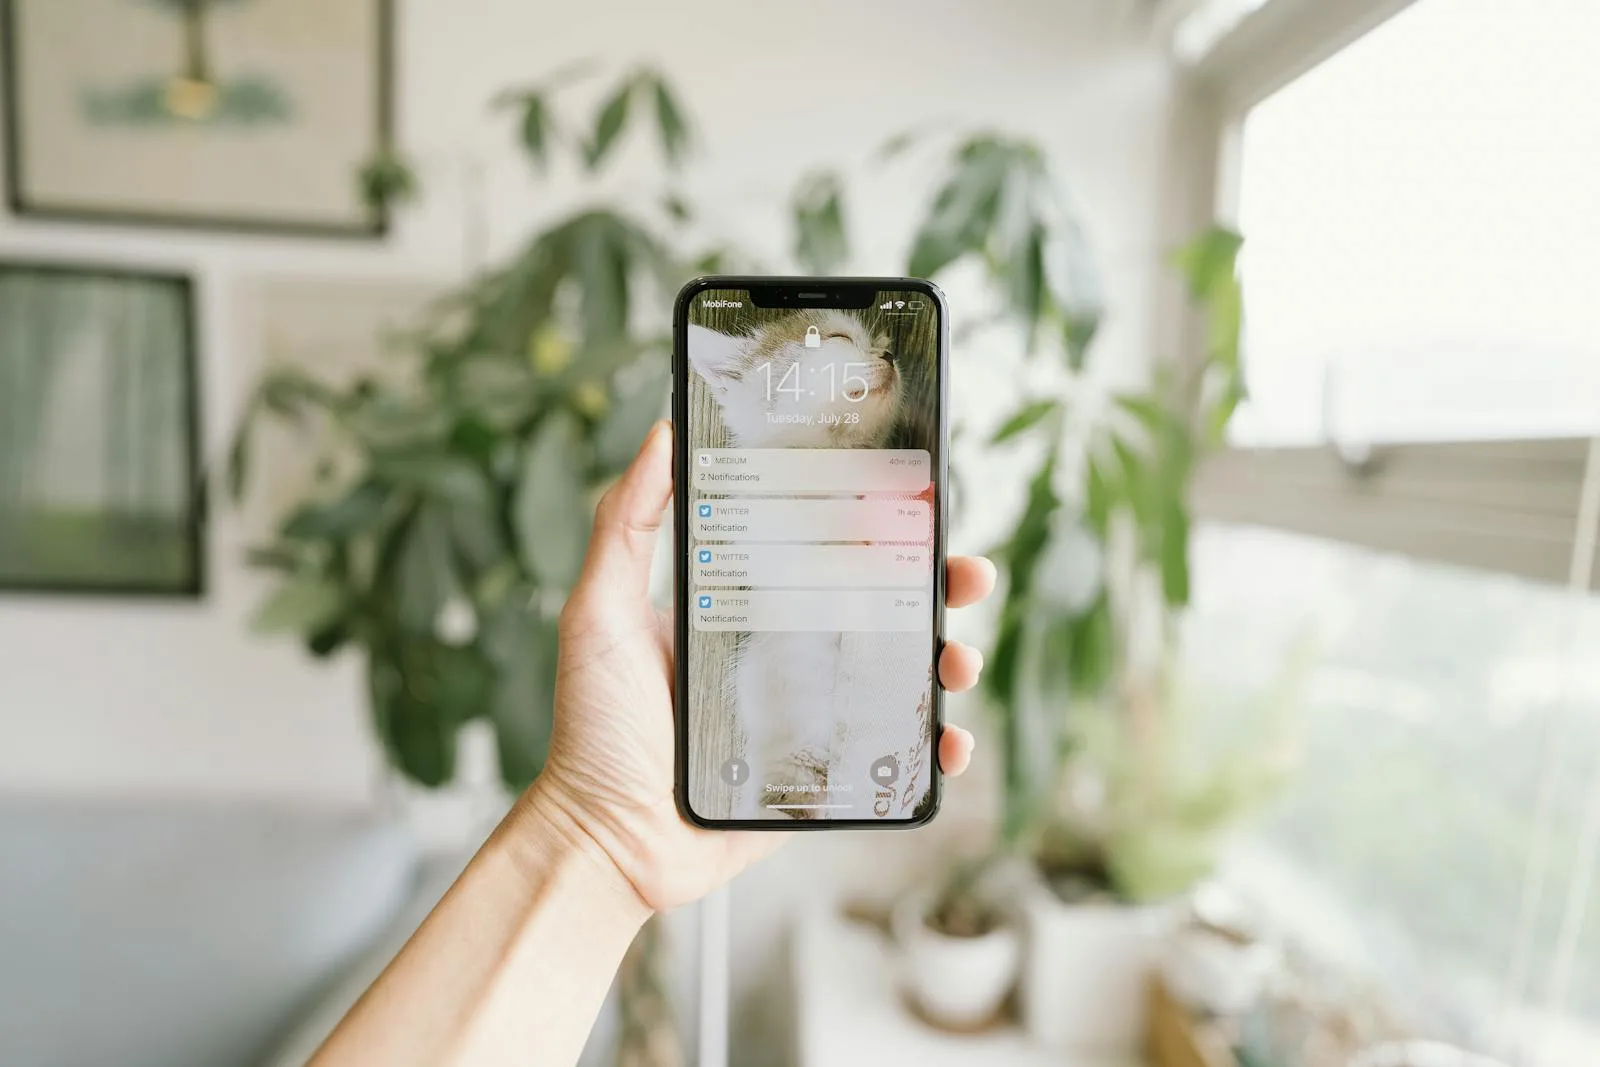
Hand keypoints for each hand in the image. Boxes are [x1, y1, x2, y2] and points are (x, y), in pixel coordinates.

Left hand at [518, 421, 994, 912]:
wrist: (606, 839)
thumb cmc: (595, 728)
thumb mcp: (600, 611)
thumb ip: (625, 525)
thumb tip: (661, 435)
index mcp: (748, 605)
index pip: (827, 551)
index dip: (879, 526)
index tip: (918, 501)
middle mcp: (788, 654)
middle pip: (885, 608)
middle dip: (939, 587)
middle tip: (967, 576)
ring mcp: (813, 715)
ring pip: (905, 677)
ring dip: (950, 660)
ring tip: (960, 660)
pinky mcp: (825, 776)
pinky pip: (898, 756)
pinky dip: (938, 747)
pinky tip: (951, 739)